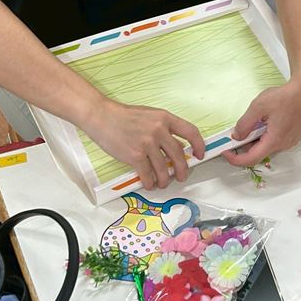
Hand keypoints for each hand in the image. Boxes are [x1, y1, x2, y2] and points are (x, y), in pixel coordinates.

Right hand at [82, 100, 204, 189]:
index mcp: (164, 118)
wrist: (102, 116)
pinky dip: (150, 183)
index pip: (190, 132)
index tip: (199, 154)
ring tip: (163, 183)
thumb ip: (163, 128)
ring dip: (165, 180)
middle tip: (181, 176)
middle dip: (182, 170)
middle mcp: (158, 130)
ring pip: (164, 169)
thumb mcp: (149, 115)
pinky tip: (149, 184)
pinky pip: (148, 175)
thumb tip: (175, 147)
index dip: (199, 145)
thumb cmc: (122, 116)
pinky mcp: (135, 156)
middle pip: (179, 155)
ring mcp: (147, 143)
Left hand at [224, 80, 300, 167]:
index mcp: (274, 140)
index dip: (236, 159)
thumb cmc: (285, 97)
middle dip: (246, 144)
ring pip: (267, 146)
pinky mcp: (294, 136)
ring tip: (256, 120)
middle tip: (239, 130)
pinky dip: (266, 135)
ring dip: (257, 138)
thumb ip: (245, 123)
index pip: (251, 159)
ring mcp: (290, 141)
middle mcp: (284, 145)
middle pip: (259, 152)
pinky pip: (276, 141)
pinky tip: (267, 121)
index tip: (226, 152)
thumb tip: (237, 136)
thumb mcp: (258, 106)